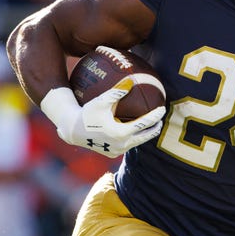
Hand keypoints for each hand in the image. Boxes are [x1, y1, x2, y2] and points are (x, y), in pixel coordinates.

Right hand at [41, 78, 165, 157]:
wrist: (72, 131)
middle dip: (155, 128)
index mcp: (120, 133)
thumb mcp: (100, 101)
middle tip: (162, 119)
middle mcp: (121, 145)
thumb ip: (116, 92)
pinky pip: (128, 145)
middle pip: (145, 137)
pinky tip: (138, 129)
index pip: (144, 125)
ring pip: (138, 142)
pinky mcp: (112, 153)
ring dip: (146, 134)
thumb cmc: (87, 112)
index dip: (155, 116)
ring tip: (153, 125)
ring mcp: (117, 151)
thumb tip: (130, 82)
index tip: (162, 109)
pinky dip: (135, 137)